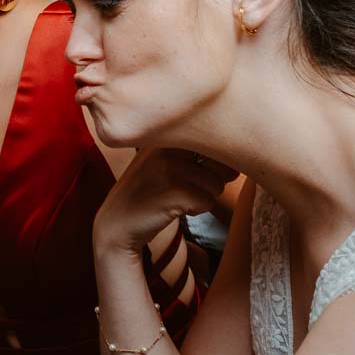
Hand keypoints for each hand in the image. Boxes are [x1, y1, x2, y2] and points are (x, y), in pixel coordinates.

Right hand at [93, 148, 238, 258]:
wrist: (118, 221)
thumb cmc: (148, 189)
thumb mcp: (162, 160)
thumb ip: (192, 150)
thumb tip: (237, 158)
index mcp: (164, 133)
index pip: (212, 138)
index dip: (214, 160)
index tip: (195, 170)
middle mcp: (166, 146)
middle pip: (221, 161)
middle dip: (212, 179)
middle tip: (187, 186)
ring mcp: (169, 168)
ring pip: (217, 184)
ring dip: (204, 196)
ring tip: (177, 196)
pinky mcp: (174, 192)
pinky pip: (208, 202)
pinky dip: (197, 210)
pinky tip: (174, 208)